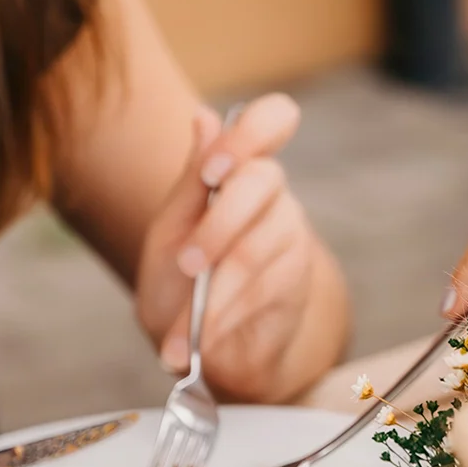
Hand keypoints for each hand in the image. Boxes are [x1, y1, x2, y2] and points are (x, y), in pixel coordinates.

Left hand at [136, 93, 344, 401]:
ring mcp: (290, 237)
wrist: (206, 351)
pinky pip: (264, 291)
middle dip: (217, 227)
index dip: (253, 131)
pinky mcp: (298, 281)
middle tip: (186, 264)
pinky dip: (223, 320)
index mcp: (239, 168)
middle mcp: (273, 195)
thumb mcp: (169, 231)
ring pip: (259, 246)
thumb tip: (203, 115)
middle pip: (263, 181)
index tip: (215, 167)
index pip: (274, 119)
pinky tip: (199, 342)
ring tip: (180, 328)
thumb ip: (190, 181)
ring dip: (213, 290)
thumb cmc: (183, 282)